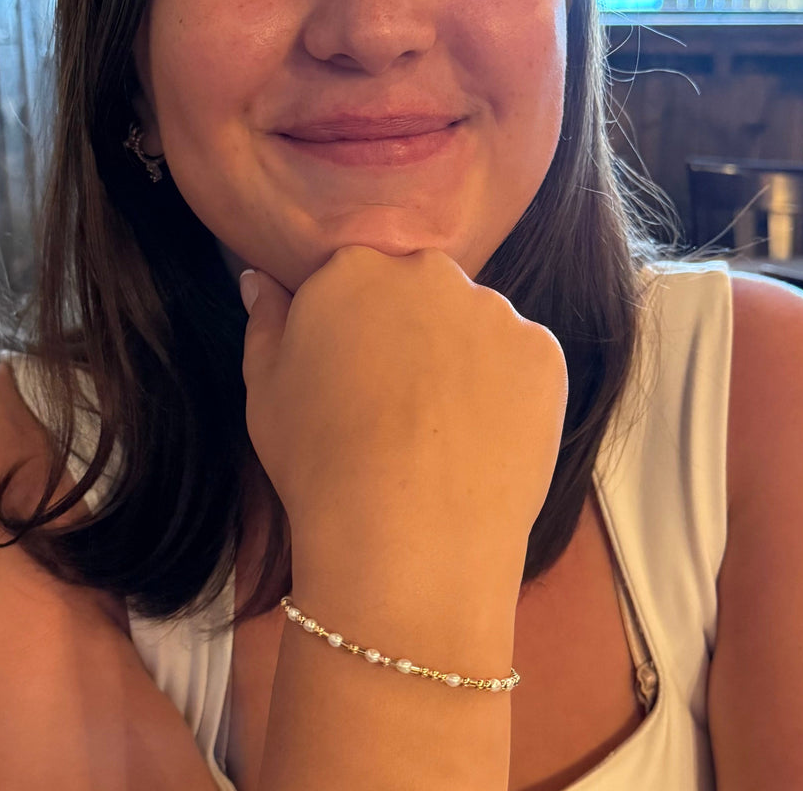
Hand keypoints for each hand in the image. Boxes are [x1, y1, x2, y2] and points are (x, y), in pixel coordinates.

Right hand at [240, 247, 566, 599]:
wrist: (405, 533)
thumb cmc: (317, 460)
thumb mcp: (266, 389)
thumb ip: (266, 322)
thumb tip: (260, 279)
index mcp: (354, 269)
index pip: (358, 278)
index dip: (357, 329)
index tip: (355, 375)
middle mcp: (429, 272)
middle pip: (422, 290)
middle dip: (413, 330)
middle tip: (400, 402)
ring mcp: (493, 310)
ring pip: (475, 323)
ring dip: (463, 358)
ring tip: (444, 430)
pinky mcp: (542, 352)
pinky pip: (522, 359)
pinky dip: (508, 390)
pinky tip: (484, 439)